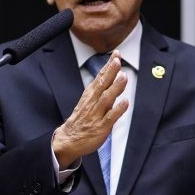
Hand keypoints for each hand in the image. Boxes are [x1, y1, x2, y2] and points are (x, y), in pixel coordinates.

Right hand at [53, 51, 128, 168]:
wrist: (69, 140)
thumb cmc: (81, 121)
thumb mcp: (89, 102)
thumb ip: (102, 91)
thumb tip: (115, 79)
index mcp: (89, 96)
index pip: (100, 78)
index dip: (108, 66)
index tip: (116, 55)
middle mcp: (92, 103)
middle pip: (102, 85)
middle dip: (110, 72)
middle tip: (117, 61)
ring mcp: (96, 115)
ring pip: (106, 99)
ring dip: (115, 87)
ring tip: (123, 77)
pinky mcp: (100, 127)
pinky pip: (110, 117)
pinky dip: (117, 109)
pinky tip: (125, 102)